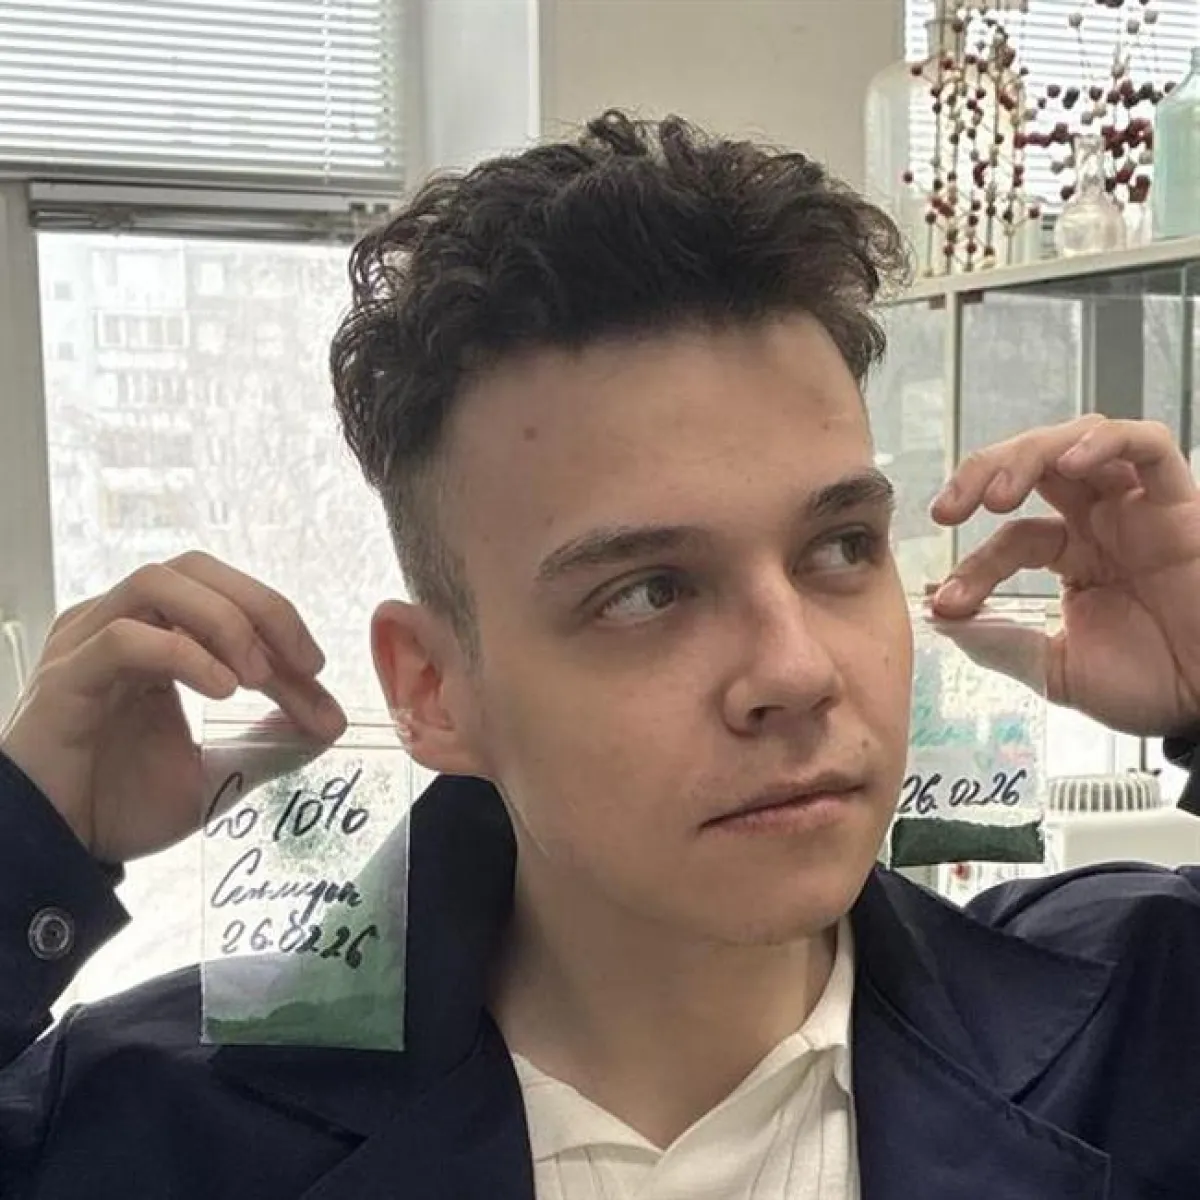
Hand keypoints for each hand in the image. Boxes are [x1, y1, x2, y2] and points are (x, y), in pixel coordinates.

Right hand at [0, 552, 346, 862]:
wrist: (56, 853)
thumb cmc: (120, 806)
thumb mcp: (215, 774)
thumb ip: (267, 743)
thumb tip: (329, 725)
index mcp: (153, 637)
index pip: (228, 602)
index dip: (285, 633)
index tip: (324, 682)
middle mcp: (117, 625)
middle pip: (195, 569)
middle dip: (264, 606)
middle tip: (307, 663)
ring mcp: (85, 645)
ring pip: (158, 582)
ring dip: (225, 620)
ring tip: (258, 676)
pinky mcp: (64, 680)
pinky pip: (123, 638)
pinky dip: (182, 653)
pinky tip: (223, 691)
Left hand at [928, 416, 1199, 736]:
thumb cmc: (1156, 687)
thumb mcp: (1059, 672)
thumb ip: (1002, 644)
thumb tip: (940, 621)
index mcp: (1075, 555)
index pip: (1011, 538)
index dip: (972, 566)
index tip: (946, 604)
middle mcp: (1104, 521)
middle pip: (1035, 463)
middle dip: (981, 473)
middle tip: (946, 511)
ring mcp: (1140, 507)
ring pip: (1079, 441)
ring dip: (1027, 455)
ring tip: (996, 496)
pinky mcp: (1182, 503)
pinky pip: (1147, 445)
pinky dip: (1105, 442)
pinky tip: (1070, 464)